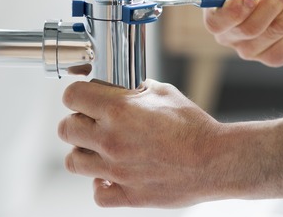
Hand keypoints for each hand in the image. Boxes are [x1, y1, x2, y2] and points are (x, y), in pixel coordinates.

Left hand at [58, 79, 224, 207]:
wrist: (216, 161)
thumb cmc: (194, 126)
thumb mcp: (163, 93)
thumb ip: (135, 90)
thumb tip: (120, 87)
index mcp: (119, 110)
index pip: (72, 96)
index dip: (76, 95)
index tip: (83, 98)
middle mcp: (111, 140)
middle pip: (66, 129)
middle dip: (76, 122)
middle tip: (91, 123)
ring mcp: (117, 170)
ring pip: (73, 161)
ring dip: (83, 152)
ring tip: (99, 149)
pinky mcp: (128, 195)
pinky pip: (97, 193)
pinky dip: (101, 185)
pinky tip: (111, 176)